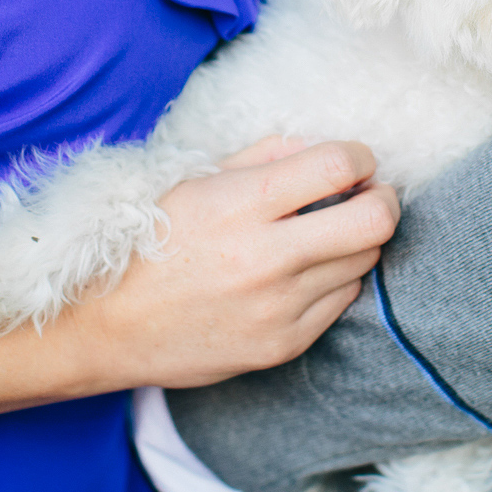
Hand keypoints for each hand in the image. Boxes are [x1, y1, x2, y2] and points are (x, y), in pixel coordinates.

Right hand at [71, 138, 399, 390]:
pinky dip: (334, 279)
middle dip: (382, 199)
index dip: (358, 156)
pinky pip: (342, 301)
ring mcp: (278, 307)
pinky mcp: (284, 344)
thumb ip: (264, 156)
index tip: (353, 160)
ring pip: (363, 261)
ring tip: (326, 234)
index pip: (337, 166)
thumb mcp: (194, 180)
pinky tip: (304, 272)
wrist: (110, 327)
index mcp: (240, 204)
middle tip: (369, 193)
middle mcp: (266, 257)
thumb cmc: (151, 242)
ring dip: (355, 241)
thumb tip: (322, 147)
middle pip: (373, 220)